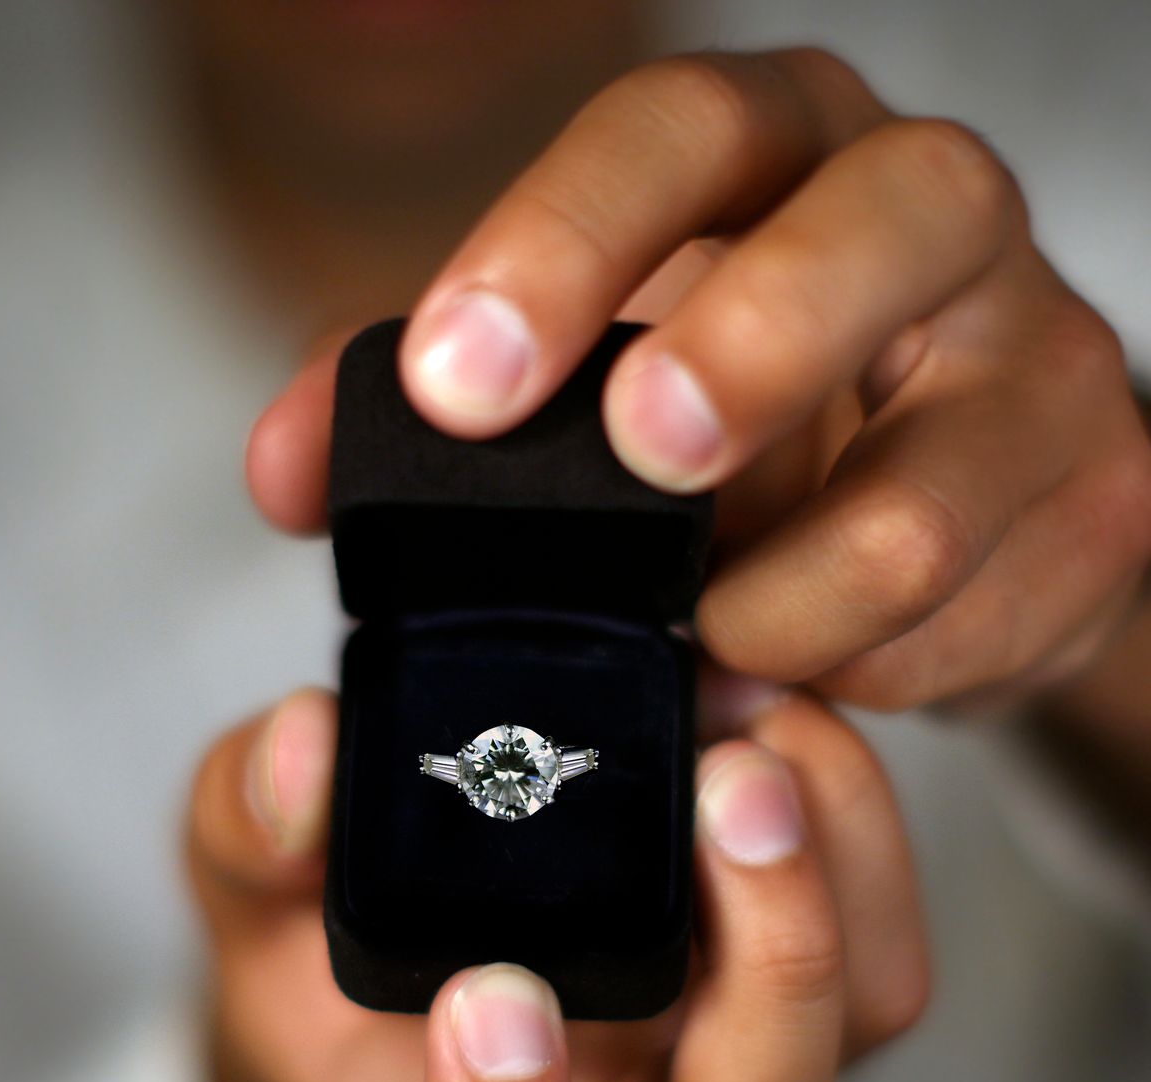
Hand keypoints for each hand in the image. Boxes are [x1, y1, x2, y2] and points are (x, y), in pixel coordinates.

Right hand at [186, 676, 927, 1081]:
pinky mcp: (775, 978)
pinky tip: (772, 709)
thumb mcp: (248, 880)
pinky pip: (875, 936)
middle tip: (729, 791)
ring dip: (838, 875)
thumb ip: (252, 826)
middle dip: (769, 972)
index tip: (488, 998)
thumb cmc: (318, 947)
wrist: (403, 943)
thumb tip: (305, 758)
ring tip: (762, 719)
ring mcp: (709, 1064)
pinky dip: (855, 820)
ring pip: (848, 1040)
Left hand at [248, 50, 1150, 711]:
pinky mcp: (1097, 501)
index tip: (456, 382)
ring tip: (700, 639)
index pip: (681, 135)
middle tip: (640, 463)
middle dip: (745, 355)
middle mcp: (930, 219)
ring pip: (927, 494)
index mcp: (780, 154)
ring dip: (781, 601)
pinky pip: (967, 622)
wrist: (952, 487)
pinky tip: (797, 668)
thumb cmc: (749, 415)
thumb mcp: (593, 378)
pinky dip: (857, 669)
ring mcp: (1038, 362)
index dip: (564, 243)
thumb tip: (288, 470)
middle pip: (877, 229)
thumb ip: (441, 403)